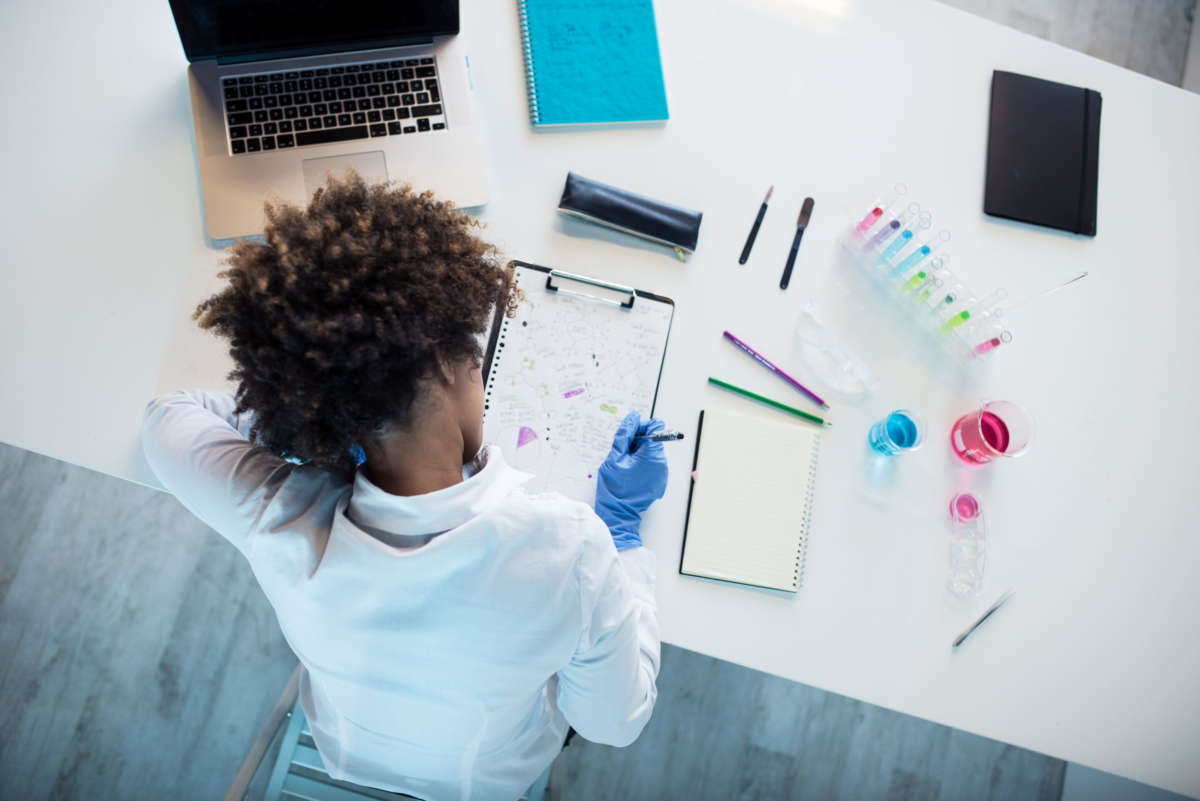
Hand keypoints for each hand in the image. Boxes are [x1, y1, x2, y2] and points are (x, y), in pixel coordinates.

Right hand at [594, 411, 668, 550]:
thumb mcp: (614, 457)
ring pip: (652, 452)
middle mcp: (662, 463)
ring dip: (639, 453)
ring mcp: (662, 473)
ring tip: (625, 464)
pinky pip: (652, 464)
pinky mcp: (659, 481)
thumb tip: (633, 417)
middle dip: (638, 441)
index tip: (629, 435)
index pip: (655, 427)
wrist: (618, 514)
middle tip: (623, 452)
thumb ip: (624, 435)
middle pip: (654, 439)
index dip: (641, 426)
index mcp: (652, 455)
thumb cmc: (614, 487)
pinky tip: (630, 472)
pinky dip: (642, 463)